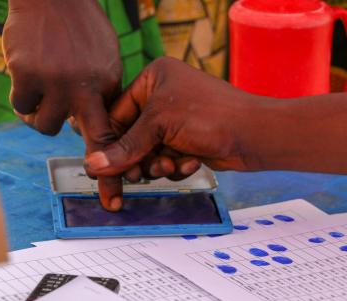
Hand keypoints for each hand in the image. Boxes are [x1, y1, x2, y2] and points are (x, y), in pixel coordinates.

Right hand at [3, 0, 123, 210]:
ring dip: (45, 112)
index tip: (113, 203)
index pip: (115, 138)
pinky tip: (29, 74)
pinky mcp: (26, 75)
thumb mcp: (106, 62)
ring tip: (48, 89)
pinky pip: (21, 105)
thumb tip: (96, 131)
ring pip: (45, 125)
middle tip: (88, 160)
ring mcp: (56, 82)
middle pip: (87, 141)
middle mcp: (85, 88)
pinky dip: (23, 95)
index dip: (114, 173)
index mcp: (107, 85)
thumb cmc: (82, 30)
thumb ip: (104, 97)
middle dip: (91, 159)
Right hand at [85, 57, 261, 180]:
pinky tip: (192, 162)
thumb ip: (126, 147)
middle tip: (137, 175)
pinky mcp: (189, 141)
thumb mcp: (161, 125)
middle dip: (137, 158)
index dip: (109, 143)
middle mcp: (163, 98)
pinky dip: (177, 166)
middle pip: (132, 137)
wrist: (254, 135)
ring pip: (149, 153)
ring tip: (171, 165)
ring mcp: (177, 121)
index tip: (99, 169)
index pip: (117, 114)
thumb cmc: (210, 117)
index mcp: (153, 79)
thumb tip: (93, 165)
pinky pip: (168, 160)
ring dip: (158, 164)